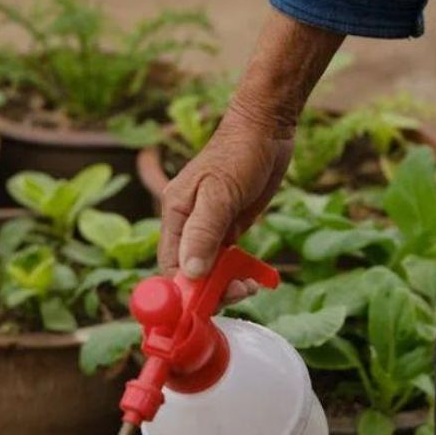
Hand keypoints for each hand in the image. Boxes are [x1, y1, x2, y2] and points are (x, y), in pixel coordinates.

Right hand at [156, 8, 343, 288]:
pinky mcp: (228, 227)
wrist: (266, 128)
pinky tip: (253, 278)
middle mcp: (186, 224)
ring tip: (248, 287)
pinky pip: (225, 260)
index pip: (169, 266)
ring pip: (208, 270)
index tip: (206, 306)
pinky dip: (236, 273)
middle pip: (188, 273)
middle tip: (238, 294)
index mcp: (175, 214)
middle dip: (209, 291)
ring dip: (225, 285)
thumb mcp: (221, 193)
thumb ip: (205, 233)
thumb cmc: (240, 154)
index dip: (184, 291)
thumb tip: (190, 272)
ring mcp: (207, 227)